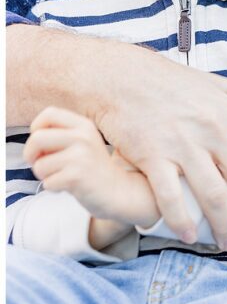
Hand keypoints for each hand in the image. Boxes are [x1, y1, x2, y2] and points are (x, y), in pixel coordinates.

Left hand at [24, 107, 156, 226]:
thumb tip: (33, 138)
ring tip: (62, 176)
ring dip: (45, 176)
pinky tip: (69, 186)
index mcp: (84, 125)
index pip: (49, 114)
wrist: (118, 190)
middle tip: (41, 163)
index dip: (37, 129)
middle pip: (37, 138)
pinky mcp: (77, 176)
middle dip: (31, 155)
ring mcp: (81, 156)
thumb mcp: (82, 142)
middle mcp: (83, 136)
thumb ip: (60, 135)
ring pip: (39, 165)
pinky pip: (47, 183)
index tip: (43, 144)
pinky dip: (53, 188)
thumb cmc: (92, 167)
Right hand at [91, 41, 226, 249]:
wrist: (118, 77)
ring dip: (226, 225)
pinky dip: (182, 220)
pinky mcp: (151, 156)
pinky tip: (190, 235)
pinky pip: (171, 196)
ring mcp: (182, 145)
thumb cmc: (169, 82)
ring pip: (215, 195)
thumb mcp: (216, 83)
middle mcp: (213, 132)